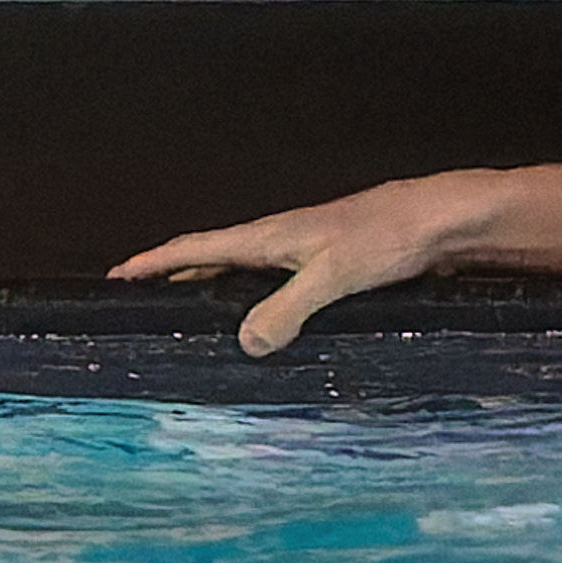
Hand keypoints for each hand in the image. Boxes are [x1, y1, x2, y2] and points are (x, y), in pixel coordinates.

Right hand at [110, 172, 493, 356]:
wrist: (443, 220)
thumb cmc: (389, 237)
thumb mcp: (332, 276)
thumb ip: (288, 308)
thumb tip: (244, 342)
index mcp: (269, 237)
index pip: (197, 247)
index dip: (156, 262)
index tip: (118, 274)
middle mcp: (283, 240)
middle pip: (217, 257)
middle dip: (178, 275)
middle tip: (146, 296)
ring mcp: (310, 249)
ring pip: (251, 270)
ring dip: (221, 287)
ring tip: (199, 312)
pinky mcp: (339, 262)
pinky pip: (285, 283)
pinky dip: (265, 298)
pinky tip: (276, 319)